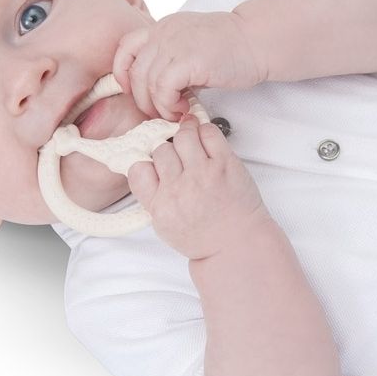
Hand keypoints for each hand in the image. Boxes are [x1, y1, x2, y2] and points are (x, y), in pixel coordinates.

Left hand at [111, 11, 264, 122]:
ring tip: (176, 112)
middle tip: (161, 112)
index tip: (136, 92)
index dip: (123, 74)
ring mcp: (173, 44)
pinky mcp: (187, 59)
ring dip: (158, 106)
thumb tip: (155, 91)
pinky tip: (185, 107)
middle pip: (134, 72)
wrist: (257, 40)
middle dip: (143, 99)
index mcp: (163, 27)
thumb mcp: (190, 47)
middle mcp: (163, 32)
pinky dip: (169, 104)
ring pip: (147, 84)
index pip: (125, 48)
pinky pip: (163, 89)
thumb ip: (171, 61)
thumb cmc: (231, 48)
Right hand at [127, 118, 268, 261]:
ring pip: (183, 135)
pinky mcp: (225, 164)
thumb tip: (147, 166)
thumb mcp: (165, 225)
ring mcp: (202, 174)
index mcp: (159, 205)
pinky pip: (209, 132)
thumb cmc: (204, 236)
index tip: (158, 164)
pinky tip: (207, 141)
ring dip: (186, 134)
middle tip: (180, 156)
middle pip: (161, 149)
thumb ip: (153, 197)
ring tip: (193, 142)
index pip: (138, 168)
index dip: (148, 162)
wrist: (237, 244)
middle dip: (169, 150)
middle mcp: (178, 188)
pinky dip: (206, 131)